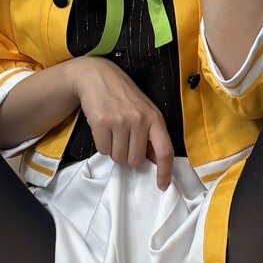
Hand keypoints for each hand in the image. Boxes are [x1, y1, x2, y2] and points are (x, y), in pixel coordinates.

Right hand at [70, 57, 174, 189]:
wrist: (97, 76)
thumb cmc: (124, 96)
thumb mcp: (144, 110)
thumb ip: (151, 134)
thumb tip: (155, 162)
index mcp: (155, 118)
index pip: (165, 150)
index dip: (164, 171)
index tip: (162, 185)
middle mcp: (139, 120)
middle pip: (136, 160)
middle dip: (128, 156)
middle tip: (123, 140)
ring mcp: (120, 121)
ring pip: (118, 158)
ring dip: (114, 151)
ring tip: (113, 132)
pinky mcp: (101, 122)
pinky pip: (103, 150)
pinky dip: (102, 145)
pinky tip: (103, 129)